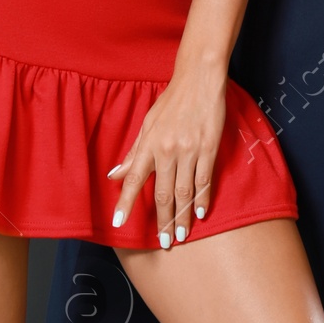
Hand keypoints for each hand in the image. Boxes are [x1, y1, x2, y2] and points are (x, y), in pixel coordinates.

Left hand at [108, 62, 227, 247]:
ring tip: (181, 235)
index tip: (118, 223)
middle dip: (163, 221)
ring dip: (183, 216)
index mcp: (149, 144)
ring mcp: (189, 150)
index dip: (125, 202)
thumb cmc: (172, 101)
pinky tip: (201, 213)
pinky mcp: (208, 148)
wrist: (199, 79)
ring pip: (184, 191)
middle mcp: (167, 150)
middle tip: (164, 242)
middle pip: (163, 193)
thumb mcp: (148, 123)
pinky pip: (204, 179)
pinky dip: (203, 198)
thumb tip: (115, 175)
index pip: (134, 179)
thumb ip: (134, 152)